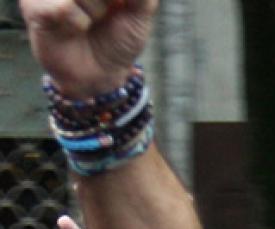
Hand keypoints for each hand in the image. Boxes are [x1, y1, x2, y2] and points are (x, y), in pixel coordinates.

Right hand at [23, 0, 158, 98]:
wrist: (102, 73)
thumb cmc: (118, 39)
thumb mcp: (139, 12)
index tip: (119, 6)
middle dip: (108, 1)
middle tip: (106, 13)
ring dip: (96, 10)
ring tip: (91, 21)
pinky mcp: (34, 7)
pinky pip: (64, 7)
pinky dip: (80, 22)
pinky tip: (76, 29)